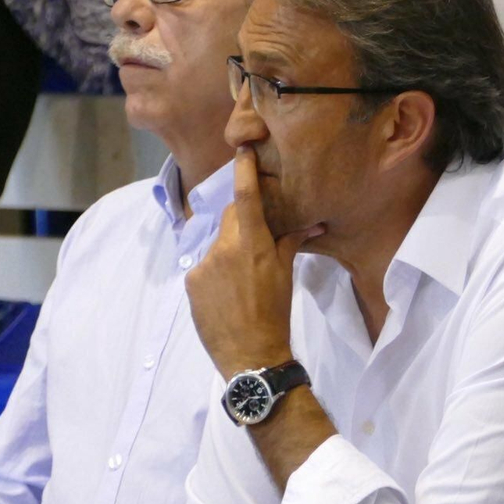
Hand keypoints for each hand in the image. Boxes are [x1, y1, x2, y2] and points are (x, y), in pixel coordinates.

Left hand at [186, 146, 323, 381]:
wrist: (251, 353)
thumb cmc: (275, 313)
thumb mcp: (286, 275)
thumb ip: (291, 242)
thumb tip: (312, 221)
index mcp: (253, 243)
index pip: (246, 196)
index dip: (244, 170)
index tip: (242, 149)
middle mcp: (225, 248)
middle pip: (230, 216)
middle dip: (242, 220)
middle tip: (255, 239)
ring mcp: (204, 264)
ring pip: (218, 243)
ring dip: (229, 251)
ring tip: (241, 280)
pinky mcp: (192, 282)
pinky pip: (205, 266)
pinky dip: (215, 272)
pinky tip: (226, 294)